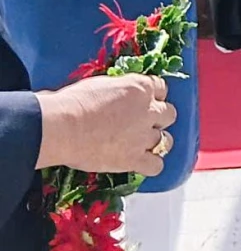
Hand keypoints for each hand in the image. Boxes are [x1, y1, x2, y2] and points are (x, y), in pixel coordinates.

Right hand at [35, 74, 175, 176]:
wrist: (60, 127)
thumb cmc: (70, 103)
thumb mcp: (100, 85)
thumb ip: (118, 90)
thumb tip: (116, 95)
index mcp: (139, 87)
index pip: (160, 88)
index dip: (152, 97)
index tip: (143, 102)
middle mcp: (148, 110)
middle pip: (169, 114)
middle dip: (157, 119)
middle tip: (140, 124)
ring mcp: (143, 136)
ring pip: (166, 140)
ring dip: (156, 142)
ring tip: (140, 145)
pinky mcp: (134, 159)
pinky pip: (156, 165)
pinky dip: (150, 165)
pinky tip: (139, 163)